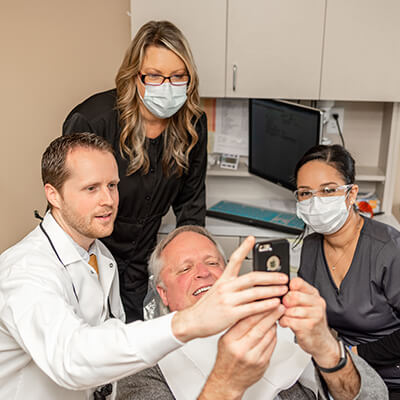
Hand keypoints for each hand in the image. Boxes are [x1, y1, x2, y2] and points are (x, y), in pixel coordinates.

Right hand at [172, 236, 288, 341]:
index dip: (243, 248)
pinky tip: (274, 304)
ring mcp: (228, 300)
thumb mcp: (217, 291)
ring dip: (272, 291)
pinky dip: (266, 305)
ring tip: (283, 290)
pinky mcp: (231, 314)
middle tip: (283, 277)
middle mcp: (226, 287)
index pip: (234, 260)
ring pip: (255, 292)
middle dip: (271, 276)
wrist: (193, 321)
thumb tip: (250, 282)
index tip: (252, 239)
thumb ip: (233, 286)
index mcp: (223, 280)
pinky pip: (253, 308)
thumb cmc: (206, 308)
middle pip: (252, 277)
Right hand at [198, 306, 284, 399]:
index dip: (258, 309)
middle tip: (279, 305)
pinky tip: (274, 328)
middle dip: (271, 314)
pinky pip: (272, 346)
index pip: (246, 320)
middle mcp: (241, 349)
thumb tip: (249, 308)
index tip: (266, 300)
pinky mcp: (262, 364)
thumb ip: (236, 325)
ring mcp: (253, 358)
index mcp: (230, 340)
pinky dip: (274, 335)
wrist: (227, 381)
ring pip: (268, 336)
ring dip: (274, 323)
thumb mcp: (225, 339)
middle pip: (260, 327)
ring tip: (278, 313)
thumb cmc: (226, 358)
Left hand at [279, 277, 338, 366]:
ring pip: (290, 309)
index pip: (297, 282)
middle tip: (283, 307)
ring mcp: (315, 315)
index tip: (284, 293)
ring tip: (285, 316)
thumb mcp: (304, 305)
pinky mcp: (309, 326)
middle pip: (293, 295)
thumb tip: (276, 289)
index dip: (286, 287)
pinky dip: (283, 322)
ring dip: (283, 314)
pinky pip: (289, 320)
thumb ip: (294, 295)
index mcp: (313, 294)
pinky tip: (286, 323)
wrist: (321, 342)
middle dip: (284, 302)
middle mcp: (317, 302)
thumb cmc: (309, 321)